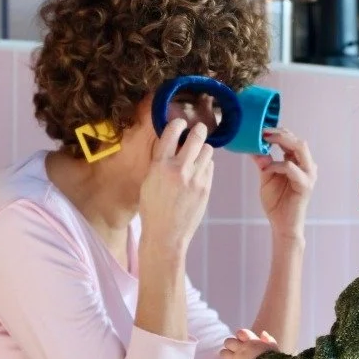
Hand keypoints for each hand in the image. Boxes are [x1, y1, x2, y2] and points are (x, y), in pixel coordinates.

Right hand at [139, 119, 213, 252]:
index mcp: (160, 166)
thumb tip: (172, 145)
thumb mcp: (148, 182)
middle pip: (197, 136)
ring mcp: (195, 179)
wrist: (165, 235)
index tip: (180, 123)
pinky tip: (198, 172)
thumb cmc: (153, 210)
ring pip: (207, 150)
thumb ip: (160, 162)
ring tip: (197, 155)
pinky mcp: (205, 188)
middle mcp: (179, 169)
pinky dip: (205, 166)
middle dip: (198, 129)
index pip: (172, 132)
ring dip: (202, 149)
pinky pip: (209, 167)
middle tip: (198, 129)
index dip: (178, 123)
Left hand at [219, 328, 278, 358]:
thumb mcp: (274, 348)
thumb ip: (268, 340)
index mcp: (251, 342)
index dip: (241, 336)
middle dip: (231, 345)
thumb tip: (263, 333)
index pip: (240, 332)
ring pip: (223, 353)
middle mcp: (240, 350)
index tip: (243, 340)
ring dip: (227, 356)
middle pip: (228, 342)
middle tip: (235, 351)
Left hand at [254, 128, 316, 240]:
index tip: (260, 129)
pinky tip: (266, 168)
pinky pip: (291, 168)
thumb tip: (252, 147)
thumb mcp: (266, 177)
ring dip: (282, 141)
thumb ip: (263, 162)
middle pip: (298, 140)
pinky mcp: (305, 185)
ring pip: (300, 148)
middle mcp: (307, 166)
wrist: (282, 225)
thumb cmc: (276, 203)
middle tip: (263, 131)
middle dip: (280, 133)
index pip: (292, 140)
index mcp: (298, 163)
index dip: (278, 132)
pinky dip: (277, 165)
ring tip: (266, 140)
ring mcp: (308, 175)